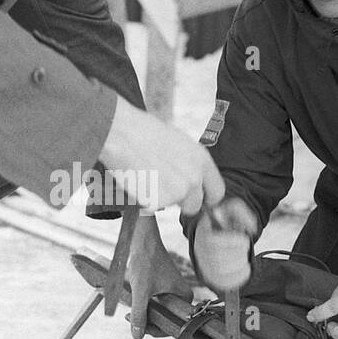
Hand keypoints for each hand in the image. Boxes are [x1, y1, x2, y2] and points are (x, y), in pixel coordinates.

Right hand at [98, 98, 224, 215]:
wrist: (121, 132)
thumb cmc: (144, 131)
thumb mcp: (179, 142)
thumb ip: (191, 164)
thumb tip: (193, 180)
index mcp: (202, 161)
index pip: (216, 193)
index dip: (205, 197)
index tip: (197, 198)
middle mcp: (193, 178)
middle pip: (194, 206)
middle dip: (180, 202)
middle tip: (162, 186)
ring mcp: (175, 192)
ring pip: (170, 206)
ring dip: (159, 197)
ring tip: (145, 176)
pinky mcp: (156, 202)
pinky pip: (151, 207)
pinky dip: (144, 199)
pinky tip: (137, 181)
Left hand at [126, 215, 192, 338]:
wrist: (142, 239)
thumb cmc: (146, 261)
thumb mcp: (141, 291)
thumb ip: (140, 314)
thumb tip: (137, 336)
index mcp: (185, 298)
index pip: (173, 325)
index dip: (155, 330)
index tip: (138, 328)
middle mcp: (182, 296)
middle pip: (165, 320)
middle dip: (148, 321)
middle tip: (130, 317)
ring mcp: (173, 292)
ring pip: (158, 313)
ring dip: (144, 314)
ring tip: (130, 310)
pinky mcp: (164, 288)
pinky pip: (155, 304)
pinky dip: (144, 305)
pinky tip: (132, 302)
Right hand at [191, 196, 257, 294]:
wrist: (217, 234)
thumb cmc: (226, 221)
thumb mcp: (232, 209)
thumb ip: (241, 212)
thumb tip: (252, 229)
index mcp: (202, 232)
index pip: (212, 243)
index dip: (232, 242)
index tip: (244, 239)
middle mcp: (199, 251)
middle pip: (217, 259)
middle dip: (238, 254)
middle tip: (244, 248)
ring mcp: (204, 266)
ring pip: (221, 272)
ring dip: (239, 265)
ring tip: (244, 256)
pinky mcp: (212, 278)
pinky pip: (224, 283)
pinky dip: (239, 277)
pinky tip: (244, 267)